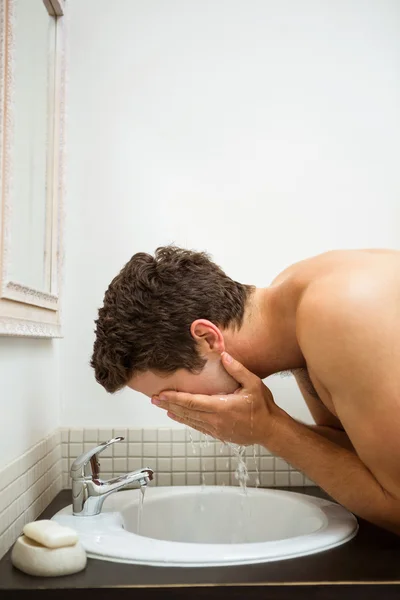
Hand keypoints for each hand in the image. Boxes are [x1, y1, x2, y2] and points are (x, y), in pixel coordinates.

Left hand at [152, 352, 283, 445]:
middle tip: (154, 399)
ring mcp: (216, 429)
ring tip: (161, 406)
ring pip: (190, 420)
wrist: (271, 430)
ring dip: (175, 412)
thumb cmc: (263, 407)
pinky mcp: (218, 434)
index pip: (192, 402)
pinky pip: (198, 427)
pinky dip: (186, 420)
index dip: (175, 398)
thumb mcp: (254, 384)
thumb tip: (223, 356)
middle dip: (169, 405)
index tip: (161, 394)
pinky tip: (178, 416)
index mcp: (222, 407)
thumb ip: (238, 370)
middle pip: (187, 412)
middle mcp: (216, 420)